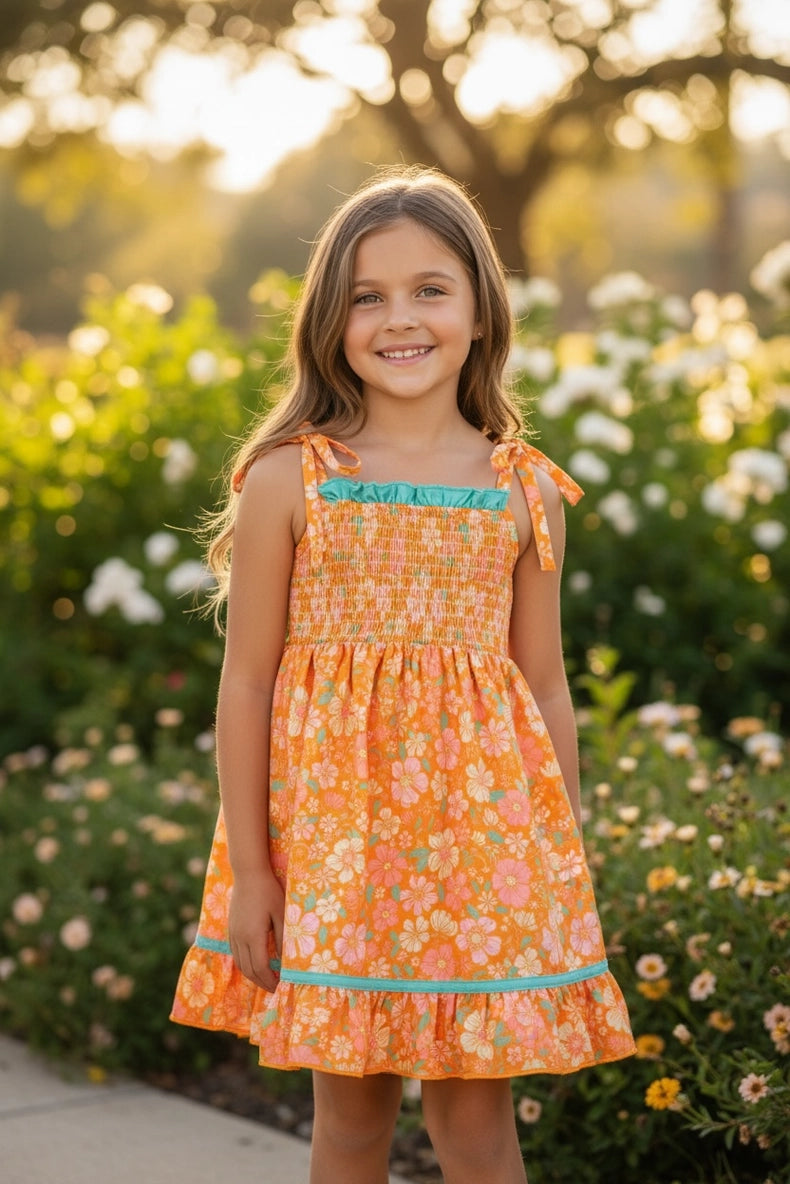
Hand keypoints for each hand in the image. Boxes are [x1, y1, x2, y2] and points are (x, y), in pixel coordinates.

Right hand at [228, 869, 284, 992]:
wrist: (248, 873)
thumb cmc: (269, 892)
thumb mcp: (281, 914)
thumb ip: (283, 939)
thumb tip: (285, 961)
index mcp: (253, 936)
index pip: (260, 967)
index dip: (269, 980)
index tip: (280, 987)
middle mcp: (240, 938)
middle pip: (248, 970)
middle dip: (261, 982)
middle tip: (274, 989)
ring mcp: (233, 933)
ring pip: (240, 963)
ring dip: (252, 975)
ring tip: (266, 980)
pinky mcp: (231, 928)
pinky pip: (236, 953)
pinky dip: (245, 964)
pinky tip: (254, 964)